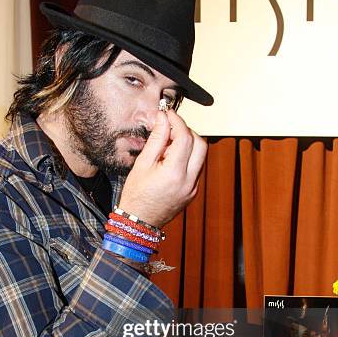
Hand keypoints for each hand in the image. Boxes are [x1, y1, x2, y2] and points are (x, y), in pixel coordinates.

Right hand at [119, 109, 206, 226]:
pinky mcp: (193, 191)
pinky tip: (171, 159)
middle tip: (170, 129)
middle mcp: (189, 181)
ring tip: (168, 145)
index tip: (168, 115)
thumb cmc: (136, 196)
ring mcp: (193, 187)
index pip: (185, 137)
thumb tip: (163, 119)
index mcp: (174, 173)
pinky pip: (196, 167)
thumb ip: (156, 139)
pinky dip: (188, 158)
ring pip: (201, 156)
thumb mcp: (142, 164)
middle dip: (187, 131)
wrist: (139, 221)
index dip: (177, 122)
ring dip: (189, 144)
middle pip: (200, 144)